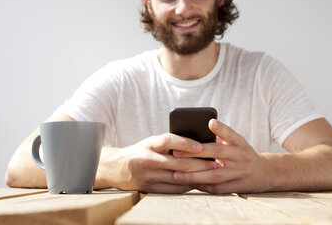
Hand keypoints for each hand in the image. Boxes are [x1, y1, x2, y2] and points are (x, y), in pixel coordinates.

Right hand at [98, 133, 218, 192]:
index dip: (185, 143)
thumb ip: (169, 143)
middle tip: (216, 162)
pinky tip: (198, 182)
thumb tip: (196, 143)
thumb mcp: (151, 142)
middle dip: (199, 163)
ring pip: (178, 178)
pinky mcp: (150, 189)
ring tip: (212, 173)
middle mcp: (148, 160)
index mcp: (149, 144)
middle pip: (177, 163)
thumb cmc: (141, 151)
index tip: (201, 146)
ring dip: (197, 176)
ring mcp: (148, 176)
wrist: (116, 169)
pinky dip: (188, 185)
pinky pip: (173, 189)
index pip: (168, 141)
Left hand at [171, 119, 265, 193]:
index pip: (231, 134)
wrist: (265, 173)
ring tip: (177, 175)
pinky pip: (217, 188)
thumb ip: (221, 137)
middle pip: (218, 153)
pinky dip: (202, 186)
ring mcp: (240, 173)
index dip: (221, 128)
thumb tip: (196, 132)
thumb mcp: (237, 142)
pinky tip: (188, 184)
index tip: (210, 122)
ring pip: (215, 175)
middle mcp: (241, 156)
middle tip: (176, 153)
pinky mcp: (237, 187)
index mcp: (240, 143)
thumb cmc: (242, 154)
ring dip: (195, 175)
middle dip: (195, 153)